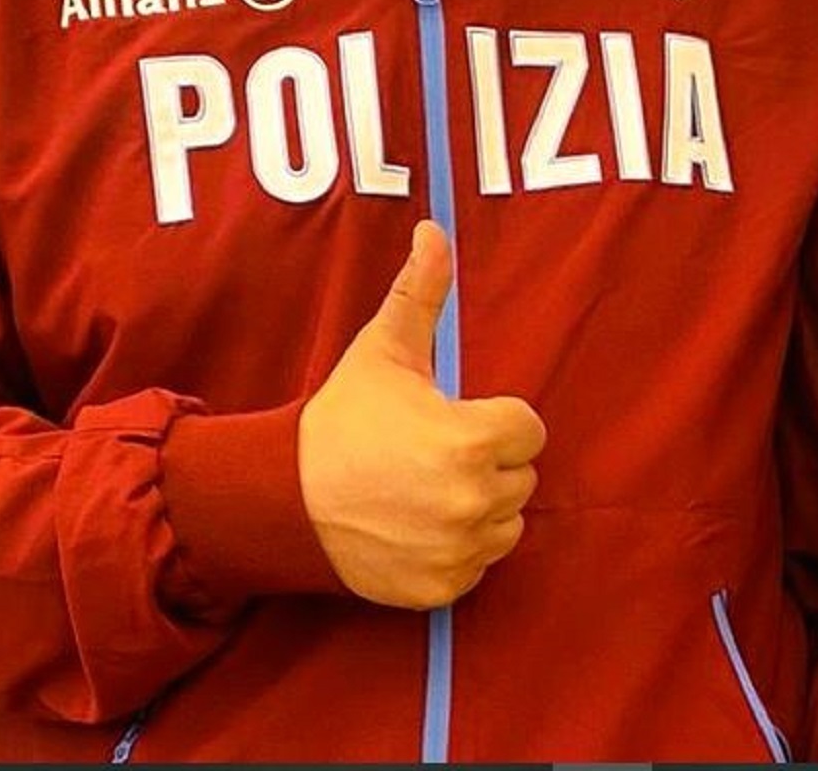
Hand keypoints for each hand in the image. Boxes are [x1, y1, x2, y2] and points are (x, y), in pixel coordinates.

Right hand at [297, 219, 544, 609]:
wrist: (288, 497)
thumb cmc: (343, 418)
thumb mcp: (383, 348)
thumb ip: (420, 290)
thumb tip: (434, 230)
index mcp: (471, 440)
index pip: (529, 428)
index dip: (495, 417)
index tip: (456, 415)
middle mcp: (474, 500)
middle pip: (521, 476)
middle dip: (488, 460)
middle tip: (434, 449)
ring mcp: (460, 551)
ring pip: (506, 523)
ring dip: (480, 505)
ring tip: (428, 485)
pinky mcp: (444, 588)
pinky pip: (479, 565)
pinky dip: (457, 548)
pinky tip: (419, 523)